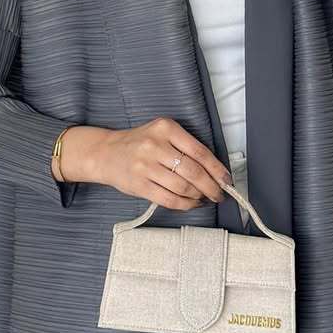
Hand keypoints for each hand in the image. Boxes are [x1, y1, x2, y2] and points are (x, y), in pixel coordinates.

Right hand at [62, 118, 230, 210]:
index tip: (226, 179)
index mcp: (166, 128)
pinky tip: (191, 203)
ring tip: (205, 198)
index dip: (217, 169)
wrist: (105, 152)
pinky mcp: (139, 185)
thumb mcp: (162, 133)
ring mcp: (145, 166)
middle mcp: (155, 145)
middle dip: (211, 187)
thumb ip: (185, 146)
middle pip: (193, 171)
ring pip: (183, 187)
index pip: (200, 151)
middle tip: (219, 194)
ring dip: (199, 197)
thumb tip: (215, 170)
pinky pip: (169, 199)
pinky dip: (185, 204)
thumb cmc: (139, 144)